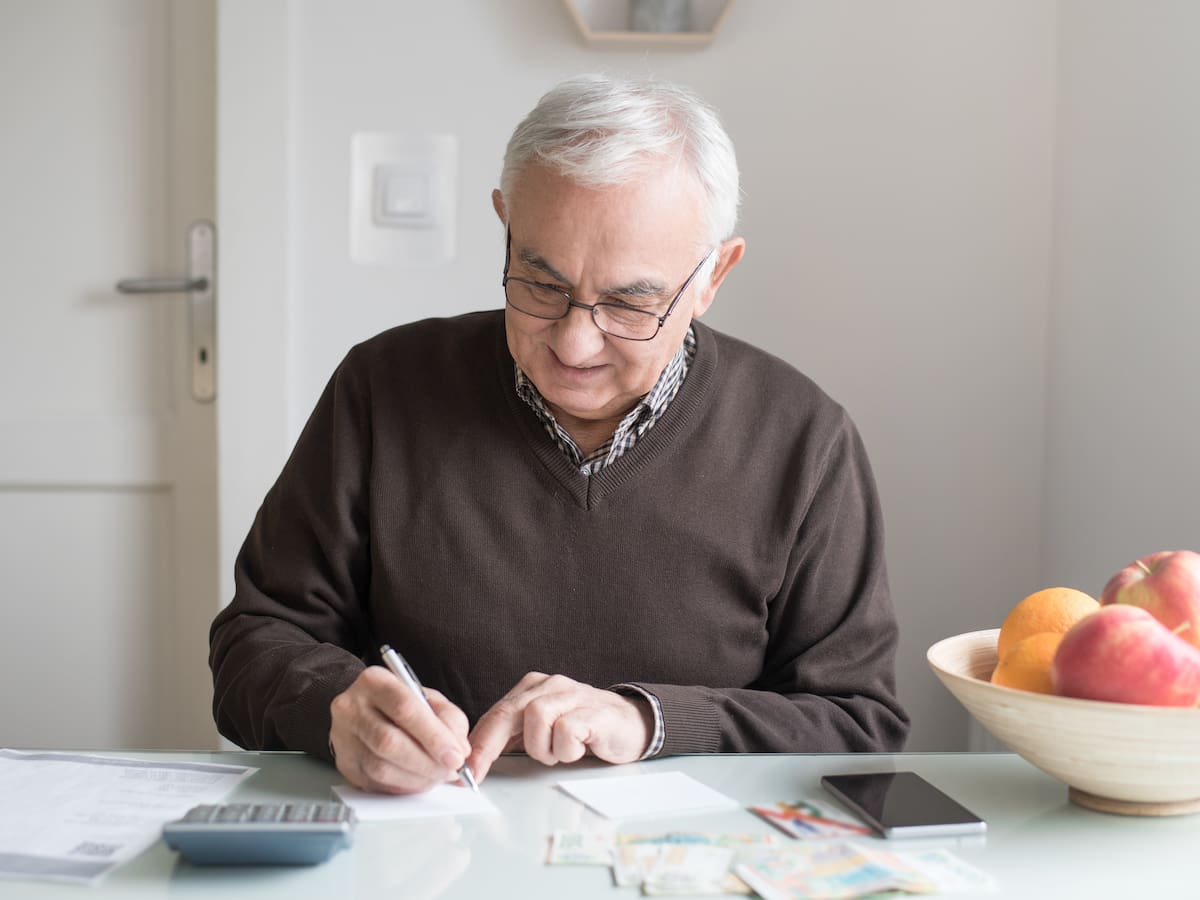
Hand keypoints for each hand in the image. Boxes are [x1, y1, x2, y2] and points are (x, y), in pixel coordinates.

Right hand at [329, 665, 470, 793]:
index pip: (405, 708)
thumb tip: (459, 752)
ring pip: (381, 767)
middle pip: (389, 741)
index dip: (434, 736)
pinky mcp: (344, 764)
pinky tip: (419, 780)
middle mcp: (351, 707)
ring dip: (418, 778)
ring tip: (438, 775)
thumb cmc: (401, 704)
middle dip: (427, 762)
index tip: (456, 756)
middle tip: (451, 771)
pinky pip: (376, 784)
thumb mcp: (429, 699)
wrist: (364, 710)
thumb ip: (449, 720)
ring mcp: (343, 737)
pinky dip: (404, 787)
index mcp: (375, 682)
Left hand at [468, 672, 651, 780]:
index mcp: (533, 688)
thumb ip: (514, 738)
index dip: (476, 743)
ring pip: (536, 717)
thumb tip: (476, 758)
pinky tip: (578, 749)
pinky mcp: (593, 710)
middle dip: (487, 746)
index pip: (495, 714)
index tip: (462, 770)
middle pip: (507, 712)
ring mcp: (572, 695)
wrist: (632, 724)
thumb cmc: (584, 730)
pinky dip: (566, 748)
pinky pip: (566, 729)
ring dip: (541, 747)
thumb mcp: (543, 732)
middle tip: (477, 772)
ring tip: (558, 754)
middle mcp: (549, 686)